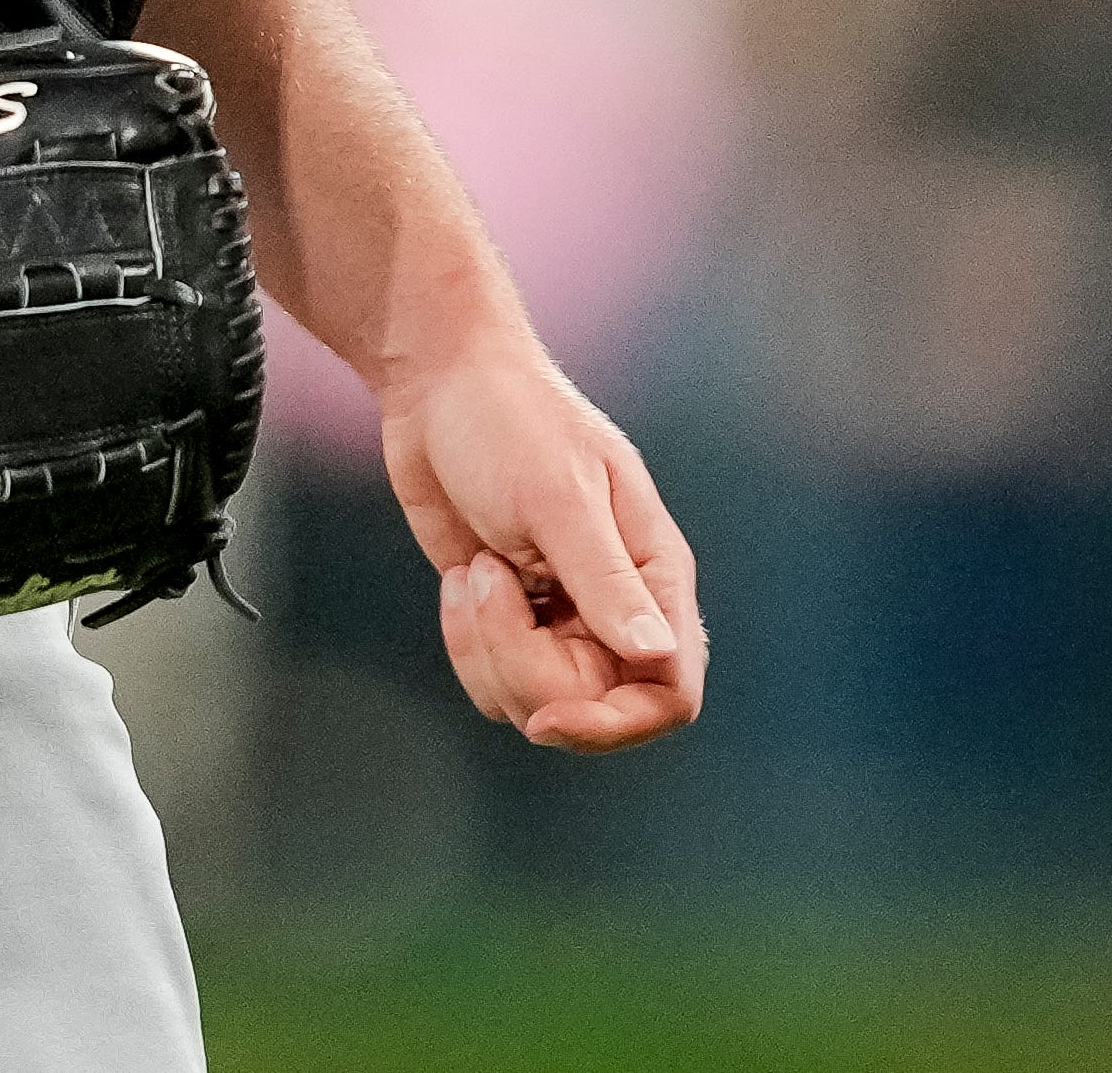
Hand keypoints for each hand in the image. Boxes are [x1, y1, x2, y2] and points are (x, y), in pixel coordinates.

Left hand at [382, 340, 704, 751]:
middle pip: (589, 706)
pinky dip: (465, 640)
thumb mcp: (559, 498)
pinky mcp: (513, 620)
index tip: (546, 716)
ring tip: (477, 569)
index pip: (670, 693)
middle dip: (522, 665)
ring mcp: (564, 619)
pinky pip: (492, 680)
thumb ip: (607, 581)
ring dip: (487, 647)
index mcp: (655, 578)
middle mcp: (618, 610)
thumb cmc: (512, 422)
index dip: (616, 725)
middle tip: (489, 581)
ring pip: (534, 703)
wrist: (441, 387)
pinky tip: (462, 575)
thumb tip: (658, 658)